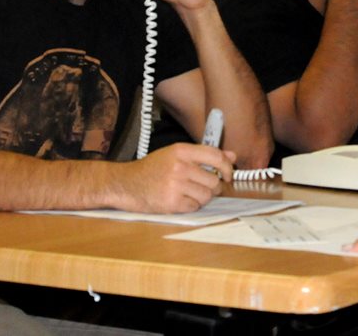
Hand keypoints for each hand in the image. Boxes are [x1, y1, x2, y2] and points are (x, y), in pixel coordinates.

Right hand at [113, 143, 234, 212]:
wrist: (125, 184)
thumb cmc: (151, 169)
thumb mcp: (175, 155)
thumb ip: (204, 155)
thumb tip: (231, 156)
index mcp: (181, 151)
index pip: (215, 155)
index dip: (226, 166)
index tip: (228, 174)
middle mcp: (179, 166)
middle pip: (213, 180)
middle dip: (213, 187)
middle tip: (203, 187)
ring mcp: (175, 185)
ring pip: (206, 195)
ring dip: (202, 198)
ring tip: (189, 193)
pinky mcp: (171, 202)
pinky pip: (195, 207)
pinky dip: (191, 206)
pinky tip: (179, 200)